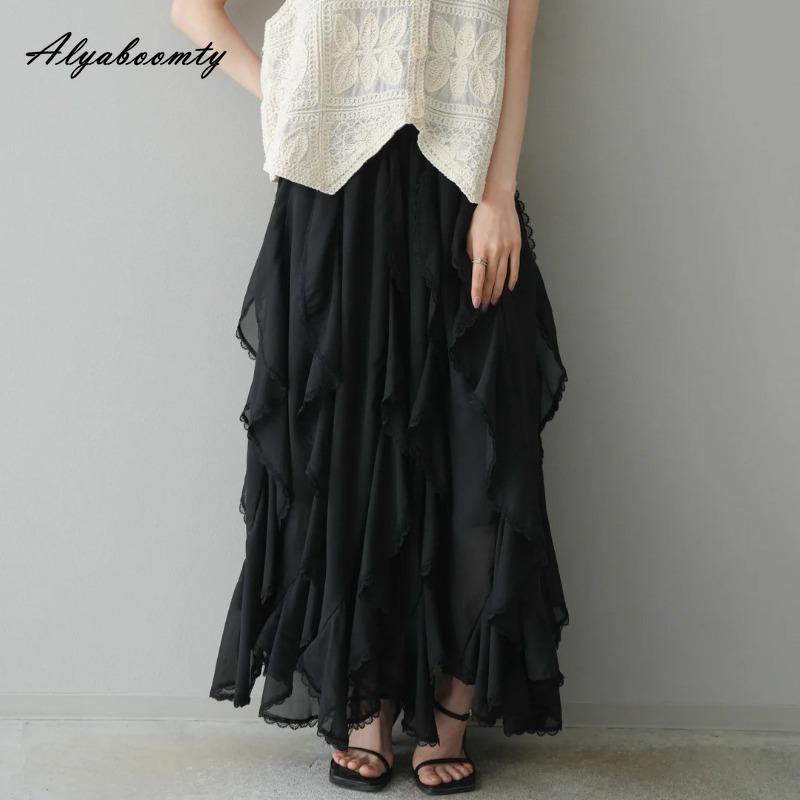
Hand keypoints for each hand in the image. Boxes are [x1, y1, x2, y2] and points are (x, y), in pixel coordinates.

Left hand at [466, 191, 521, 309]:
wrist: (497, 199)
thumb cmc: (479, 216)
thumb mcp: (468, 236)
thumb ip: (471, 254)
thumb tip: (473, 271)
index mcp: (480, 249)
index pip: (478, 277)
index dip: (477, 292)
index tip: (476, 304)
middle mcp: (495, 252)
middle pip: (491, 279)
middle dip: (487, 295)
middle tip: (484, 306)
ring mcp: (507, 249)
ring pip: (502, 276)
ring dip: (498, 291)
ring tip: (494, 301)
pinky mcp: (516, 245)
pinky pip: (515, 266)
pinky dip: (512, 279)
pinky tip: (508, 288)